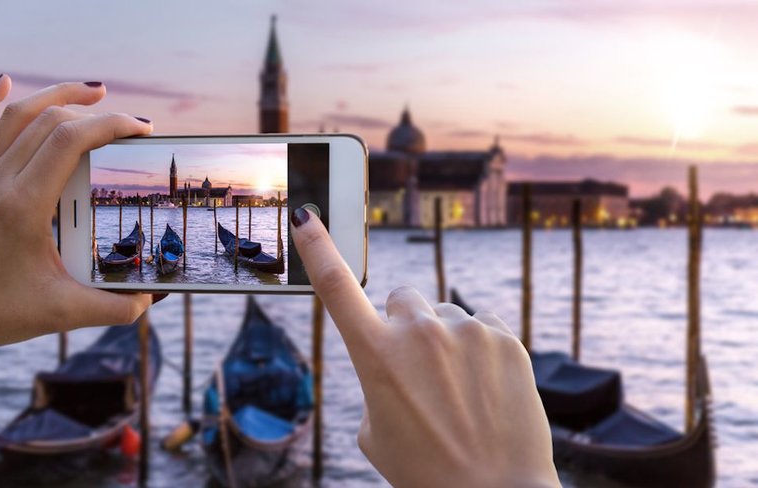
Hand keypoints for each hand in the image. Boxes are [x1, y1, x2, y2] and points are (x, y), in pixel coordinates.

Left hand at [0, 76, 155, 364]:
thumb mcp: (62, 314)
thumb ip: (113, 307)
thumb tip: (150, 297)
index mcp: (24, 205)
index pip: (70, 141)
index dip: (111, 125)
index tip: (142, 128)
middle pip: (49, 121)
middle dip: (97, 112)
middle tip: (131, 123)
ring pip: (16, 116)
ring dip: (55, 95)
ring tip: (92, 90)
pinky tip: (3, 82)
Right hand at [290, 208, 558, 487]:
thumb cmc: (424, 468)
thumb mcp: (374, 430)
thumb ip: (376, 379)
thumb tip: (396, 355)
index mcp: (374, 354)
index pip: (335, 287)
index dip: (316, 247)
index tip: (306, 213)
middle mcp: (417, 332)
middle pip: (401, 299)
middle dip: (404, 324)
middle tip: (418, 368)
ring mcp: (464, 330)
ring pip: (443, 315)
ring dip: (444, 339)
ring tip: (458, 390)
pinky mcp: (504, 335)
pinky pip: (481, 325)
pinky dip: (479, 347)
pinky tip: (485, 385)